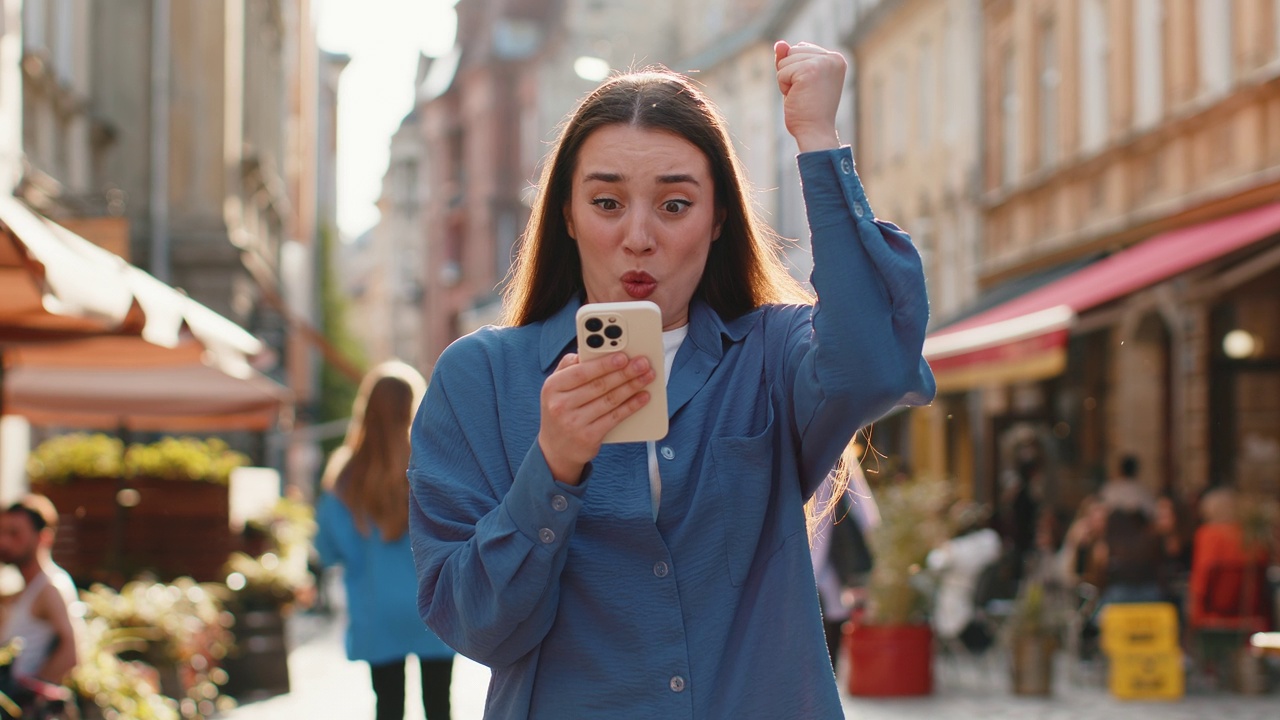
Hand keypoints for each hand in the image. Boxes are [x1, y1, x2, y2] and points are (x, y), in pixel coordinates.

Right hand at [537, 351, 655, 484]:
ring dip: (632, 387)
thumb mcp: (555, 388)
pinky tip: (643, 397)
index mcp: (552, 387)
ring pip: (610, 400)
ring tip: (647, 377)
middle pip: (599, 385)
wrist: (555, 449)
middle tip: (643, 363)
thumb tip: (589, 351)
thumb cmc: (560, 410)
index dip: (604, 363)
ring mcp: (574, 423)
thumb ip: (569, 367)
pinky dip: (631, 406)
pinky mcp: (588, 437)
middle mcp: (560, 405)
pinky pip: (615, 417)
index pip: (581, 372)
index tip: (623, 356)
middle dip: (624, 372)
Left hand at [774, 41, 846, 152]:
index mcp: (836, 59)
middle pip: (792, 51)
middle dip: (790, 74)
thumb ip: (789, 59)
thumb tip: (779, 44)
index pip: (801, 49)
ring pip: (785, 61)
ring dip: (787, 81)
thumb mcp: (798, 79)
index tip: (810, 89)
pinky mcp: (810, 70)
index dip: (796, 71)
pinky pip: (781, 72)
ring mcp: (822, 62)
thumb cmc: (807, 110)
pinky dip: (783, 87)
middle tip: (805, 94)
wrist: (815, 132)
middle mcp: (833, 58)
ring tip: (802, 96)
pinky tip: (797, 97)